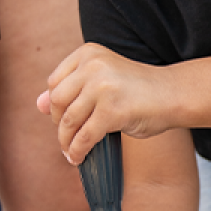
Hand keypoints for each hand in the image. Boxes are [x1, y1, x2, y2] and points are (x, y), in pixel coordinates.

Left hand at [37, 43, 177, 163]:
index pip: (55, 81)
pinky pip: (85, 136)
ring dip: (66, 141)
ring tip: (70, 152)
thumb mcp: (102, 80)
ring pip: (69, 120)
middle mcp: (94, 66)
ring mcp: (103, 87)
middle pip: (58, 100)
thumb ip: (73, 88)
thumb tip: (39, 105)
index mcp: (89, 53)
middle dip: (58, 124)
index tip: (62, 118)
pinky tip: (79, 157)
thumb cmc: (138, 89)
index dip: (55, 105)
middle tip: (66, 137)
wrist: (172, 94)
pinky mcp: (112, 111)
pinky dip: (78, 150)